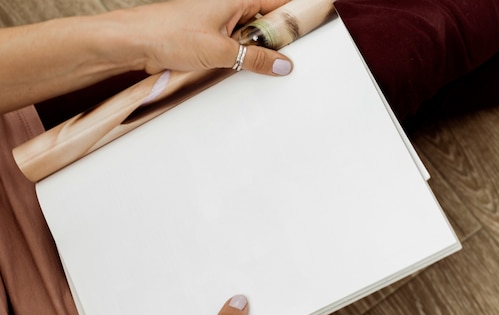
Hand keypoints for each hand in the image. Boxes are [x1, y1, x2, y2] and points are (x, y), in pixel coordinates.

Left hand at [127, 0, 293, 75]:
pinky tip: (243, 70)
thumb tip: (283, 65)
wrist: (134, 43)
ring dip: (257, 53)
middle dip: (277, 42)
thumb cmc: (169, 33)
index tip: (311, 34)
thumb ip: (255, 59)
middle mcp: (230, 6)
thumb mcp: (220, 50)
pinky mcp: (210, 37)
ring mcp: (220, 22)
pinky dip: (241, 58)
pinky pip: (236, 46)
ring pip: (251, 37)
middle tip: (287, 61)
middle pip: (267, 22)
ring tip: (264, 68)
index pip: (279, 3)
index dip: (296, 18)